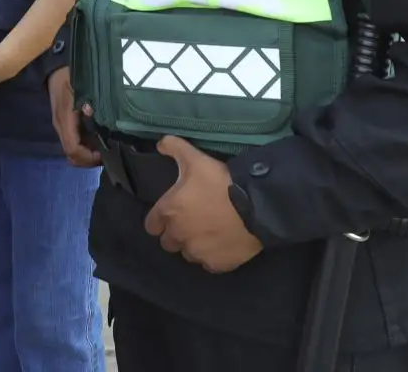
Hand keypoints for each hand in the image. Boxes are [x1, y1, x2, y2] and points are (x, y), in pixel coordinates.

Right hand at [47, 67, 100, 167]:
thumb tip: (90, 111)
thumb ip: (86, 97)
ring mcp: (62, 126)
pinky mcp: (65, 125)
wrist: (54, 69)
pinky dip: (84, 147)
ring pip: (71, 151)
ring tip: (103, 149)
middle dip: (87, 160)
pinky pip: (73, 142)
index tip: (102, 155)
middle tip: (105, 156)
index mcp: (64, 120)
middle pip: (71, 155)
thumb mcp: (78, 83)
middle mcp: (61, 127)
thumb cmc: (68, 76)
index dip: (86, 156)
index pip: (72, 148)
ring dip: (86, 154)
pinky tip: (97, 140)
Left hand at [143, 135, 263, 273]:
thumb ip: (173, 148)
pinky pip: (209, 264)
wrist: (256, 205)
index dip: (160, 220)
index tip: (173, 213)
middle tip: (193, 222)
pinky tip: (222, 244)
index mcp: (168, 212)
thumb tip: (159, 142)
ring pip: (188, 254)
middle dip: (177, 234)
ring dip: (194, 246)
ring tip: (209, 233)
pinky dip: (213, 257)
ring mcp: (198, 253)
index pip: (151, 226)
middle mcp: (178, 236)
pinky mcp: (217, 265)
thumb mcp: (195, 158)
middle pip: (168, 242)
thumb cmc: (220, 181)